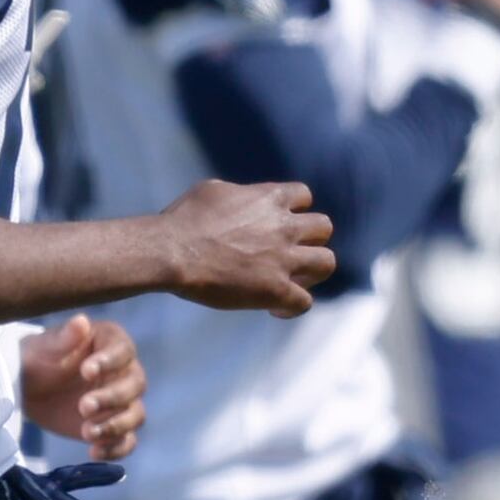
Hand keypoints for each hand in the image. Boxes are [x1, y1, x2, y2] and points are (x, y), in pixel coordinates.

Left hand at [22, 314, 145, 459]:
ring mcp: (121, 401)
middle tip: (83, 407)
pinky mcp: (113, 426)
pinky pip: (126, 440)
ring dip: (115, 426)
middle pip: (135, 386)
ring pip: (135, 415)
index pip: (123, 351)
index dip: (109, 362)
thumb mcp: (44, 347)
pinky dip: (116, 449)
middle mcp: (124, 371)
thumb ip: (63, 337)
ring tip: (86, 433)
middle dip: (112, 398)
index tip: (85, 371)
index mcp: (111, 343)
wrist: (27, 387)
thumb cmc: (38, 358)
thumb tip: (81, 322)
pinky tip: (94, 452)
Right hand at [158, 181, 334, 316]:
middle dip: (309, 240)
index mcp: (270, 199)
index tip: (278, 224)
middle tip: (288, 254)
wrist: (173, 252)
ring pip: (326, 263)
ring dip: (311, 272)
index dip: (293, 211)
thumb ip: (240, 194)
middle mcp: (284, 226)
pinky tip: (273, 308)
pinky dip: (292, 307)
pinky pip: (304, 302)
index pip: (304, 196)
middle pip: (323, 227)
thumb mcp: (214, 190)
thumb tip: (242, 199)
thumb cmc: (184, 220)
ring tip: (291, 281)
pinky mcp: (276, 290)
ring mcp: (284, 259)